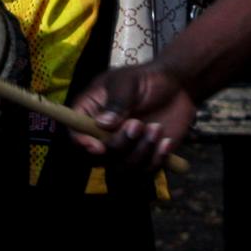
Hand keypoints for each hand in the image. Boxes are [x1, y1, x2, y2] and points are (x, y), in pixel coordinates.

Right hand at [67, 61, 196, 172]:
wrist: (176, 87)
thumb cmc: (146, 79)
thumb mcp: (129, 81)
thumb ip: (117, 100)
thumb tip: (102, 123)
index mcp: (90, 112)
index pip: (74, 133)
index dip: (82, 143)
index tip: (99, 146)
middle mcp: (102, 135)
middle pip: (97, 158)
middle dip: (118, 145)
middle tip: (138, 124)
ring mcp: (122, 149)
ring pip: (121, 168)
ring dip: (140, 152)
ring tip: (157, 128)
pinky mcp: (143, 158)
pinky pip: (143, 172)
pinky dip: (156, 160)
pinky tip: (166, 141)